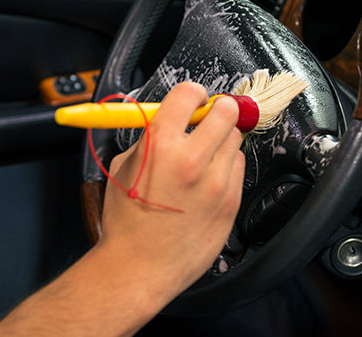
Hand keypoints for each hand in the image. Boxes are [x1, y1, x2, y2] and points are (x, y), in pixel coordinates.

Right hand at [97, 82, 244, 302]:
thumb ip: (148, 138)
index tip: (193, 100)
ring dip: (221, 142)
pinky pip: (238, 169)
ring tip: (203, 159)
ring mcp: (215, 183)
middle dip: (217, 111)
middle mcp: (191, 159)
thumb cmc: (126, 222)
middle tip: (210, 117)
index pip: (189, 93)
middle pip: (225, 111)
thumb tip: (169, 119)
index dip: (192, 93)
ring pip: (235, 141)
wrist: (138, 268)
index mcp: (160, 144)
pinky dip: (226, 169)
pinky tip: (207, 183)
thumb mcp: (123, 168)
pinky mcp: (230, 203)